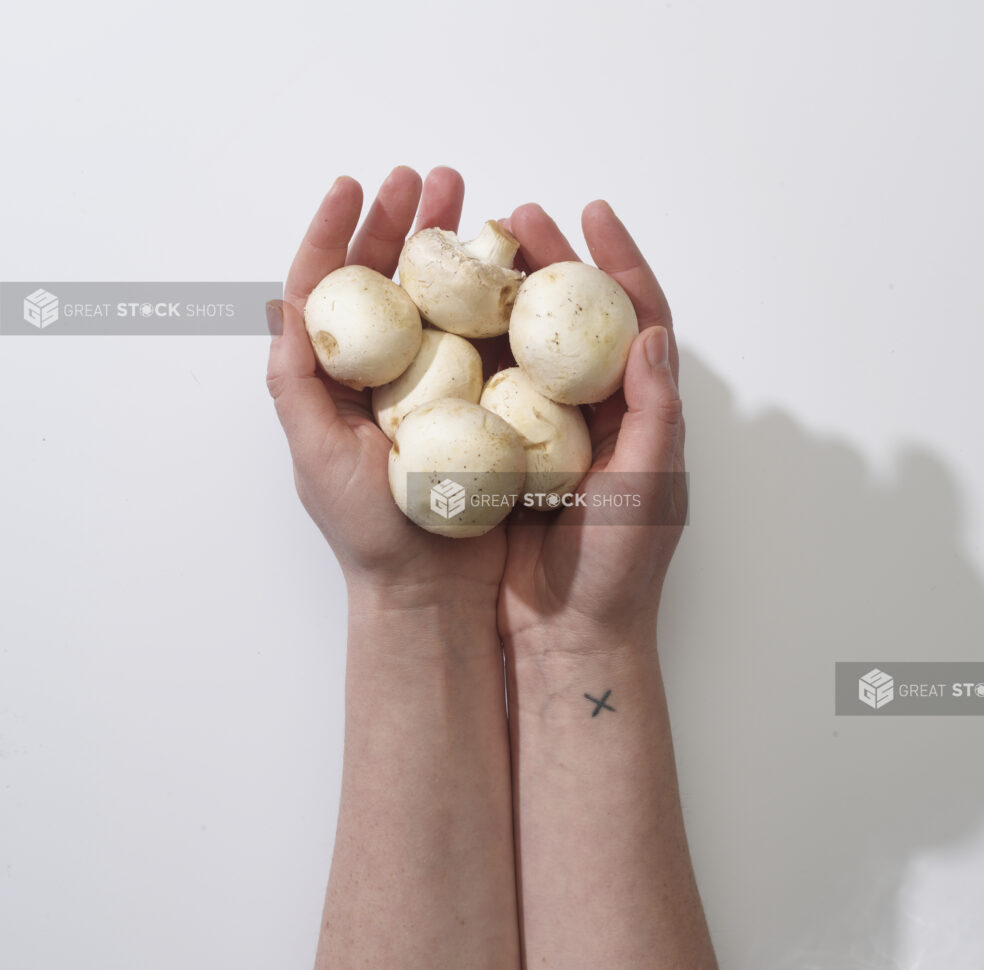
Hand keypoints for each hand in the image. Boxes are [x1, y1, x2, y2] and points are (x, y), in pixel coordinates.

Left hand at [266, 167, 506, 605]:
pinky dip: (497, 300)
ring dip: (455, 248)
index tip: (354, 184)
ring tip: (475, 203)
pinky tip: (511, 268)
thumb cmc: (368, 532)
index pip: (329, 289)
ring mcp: (438, 385)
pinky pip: (490, 341)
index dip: (336, 232)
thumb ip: (295, 383)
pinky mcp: (484, 403)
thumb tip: (285, 307)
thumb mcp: (316, 455)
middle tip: (435, 178)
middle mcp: (387, 373)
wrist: (432, 590)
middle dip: (407, 223)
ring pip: (443, 299)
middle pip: (390, 280)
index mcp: (338, 378)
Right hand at [497, 201, 686, 655]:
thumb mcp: (649, 487)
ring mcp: (548, 429)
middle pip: (577, 318)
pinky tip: (444, 319)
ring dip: (507, 297)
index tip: (593, 212)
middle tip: (517, 217)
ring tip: (477, 251)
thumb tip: (652, 334)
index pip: (638, 318)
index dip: (620, 261)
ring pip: (528, 346)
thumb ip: (654, 413)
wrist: (567, 632)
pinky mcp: (506, 452)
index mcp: (642, 412)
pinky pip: (487, 389)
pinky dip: (471, 350)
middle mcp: (597, 412)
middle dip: (553, 263)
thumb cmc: (619, 567)